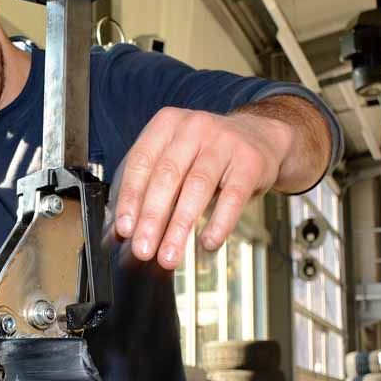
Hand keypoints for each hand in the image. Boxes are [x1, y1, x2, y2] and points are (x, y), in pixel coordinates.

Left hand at [114, 106, 294, 267]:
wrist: (258, 137)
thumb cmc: (204, 154)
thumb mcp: (173, 159)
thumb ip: (146, 188)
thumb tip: (122, 231)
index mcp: (166, 124)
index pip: (141, 162)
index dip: (130, 198)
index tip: (124, 229)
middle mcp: (194, 127)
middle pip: (167, 176)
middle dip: (152, 218)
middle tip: (143, 249)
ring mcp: (224, 142)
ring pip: (197, 187)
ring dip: (180, 227)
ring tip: (169, 255)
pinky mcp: (250, 161)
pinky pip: (233, 196)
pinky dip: (219, 223)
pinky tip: (207, 243)